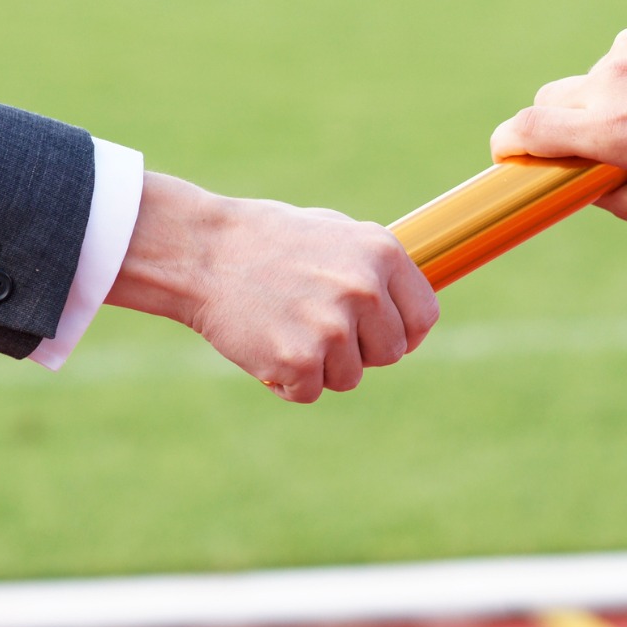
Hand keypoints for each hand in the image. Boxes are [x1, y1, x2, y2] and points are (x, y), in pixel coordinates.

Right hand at [106, 173, 438, 402]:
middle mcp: (365, 290)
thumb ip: (376, 268)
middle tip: (317, 327)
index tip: (380, 336)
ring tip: (286, 328)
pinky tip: (265, 345)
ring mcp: (333, 328)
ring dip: (321, 366)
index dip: (404, 333)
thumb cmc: (268, 241)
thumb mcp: (335, 234)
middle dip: (359, 350)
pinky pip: (310, 392)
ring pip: (350, 377)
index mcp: (382, 254)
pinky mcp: (300, 360)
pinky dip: (288, 381)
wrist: (203, 252)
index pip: (423, 318)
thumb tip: (411, 305)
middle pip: (390, 353)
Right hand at [490, 9, 626, 218]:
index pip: (526, 130)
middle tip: (601, 144)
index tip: (509, 155)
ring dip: (614, 98)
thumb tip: (583, 188)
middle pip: (550, 101)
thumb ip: (618, 198)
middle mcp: (612, 83)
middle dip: (561, 125)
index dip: (508, 145)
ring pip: (595, 79)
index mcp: (612, 131)